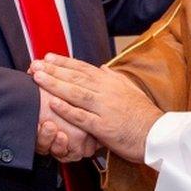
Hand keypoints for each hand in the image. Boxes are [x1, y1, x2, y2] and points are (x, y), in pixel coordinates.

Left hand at [31, 54, 162, 163]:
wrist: (156, 133)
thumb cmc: (142, 113)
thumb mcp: (129, 88)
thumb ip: (113, 77)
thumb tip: (102, 67)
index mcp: (110, 82)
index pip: (83, 68)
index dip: (63, 62)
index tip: (47, 57)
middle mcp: (106, 91)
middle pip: (75, 78)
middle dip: (53, 70)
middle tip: (34, 64)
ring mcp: (104, 108)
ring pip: (75, 93)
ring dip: (55, 84)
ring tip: (38, 78)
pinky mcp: (104, 127)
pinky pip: (82, 117)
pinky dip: (67, 109)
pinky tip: (53, 103)